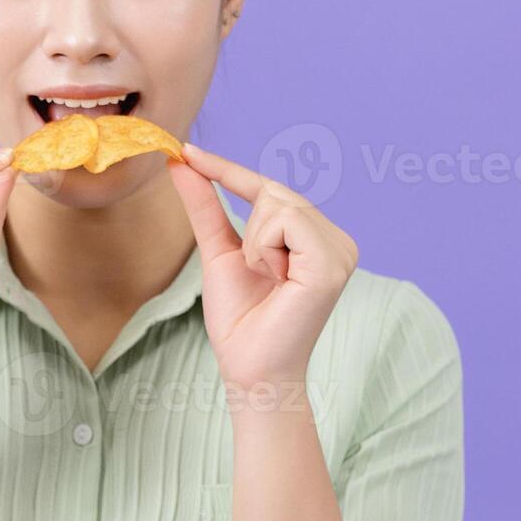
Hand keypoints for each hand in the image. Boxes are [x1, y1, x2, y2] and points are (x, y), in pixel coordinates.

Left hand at [168, 142, 359, 392]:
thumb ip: (204, 205)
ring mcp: (340, 251)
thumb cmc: (240, 319)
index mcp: (317, 237)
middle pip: (274, 192)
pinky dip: (264, 250)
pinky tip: (279, 282)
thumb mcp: (218, 250)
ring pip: (278, 203)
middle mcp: (336, 240)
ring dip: (254, 244)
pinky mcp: (333, 263)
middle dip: (247, 230)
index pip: (271, 189)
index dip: (228, 170)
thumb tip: (180, 162)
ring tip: (270, 281)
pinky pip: (285, 221)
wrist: (249, 369)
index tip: (187, 151)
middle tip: (255, 273)